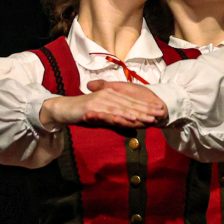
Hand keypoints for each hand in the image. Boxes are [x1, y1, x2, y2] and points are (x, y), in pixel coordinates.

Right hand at [39, 84, 165, 128]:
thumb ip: (116, 121)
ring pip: (122, 108)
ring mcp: (100, 100)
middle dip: (146, 110)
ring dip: (136, 114)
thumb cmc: (83, 113)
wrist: (62, 109)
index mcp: (111, 94)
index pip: (132, 102)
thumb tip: (132, 129)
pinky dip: (119, 116)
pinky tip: (128, 119)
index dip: (147, 107)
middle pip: (130, 104)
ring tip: (149, 119)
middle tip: (161, 114)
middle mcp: (108, 95)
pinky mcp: (92, 107)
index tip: (160, 111)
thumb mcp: (103, 117)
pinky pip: (108, 112)